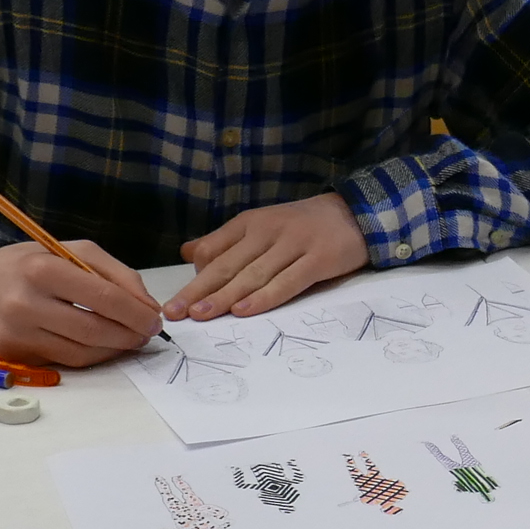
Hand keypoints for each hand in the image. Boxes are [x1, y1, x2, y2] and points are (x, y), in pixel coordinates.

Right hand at [0, 238, 165, 365]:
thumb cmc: (28, 265)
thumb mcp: (68, 251)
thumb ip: (113, 272)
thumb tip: (147, 305)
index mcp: (43, 269)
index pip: (103, 297)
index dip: (136, 312)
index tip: (155, 318)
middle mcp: (27, 303)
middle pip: (94, 329)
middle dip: (130, 334)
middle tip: (147, 333)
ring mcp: (18, 333)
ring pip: (82, 352)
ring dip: (114, 349)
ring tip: (129, 340)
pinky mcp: (15, 354)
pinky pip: (65, 361)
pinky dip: (92, 356)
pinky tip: (103, 347)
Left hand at [170, 192, 366, 317]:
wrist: (356, 213)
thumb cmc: (302, 226)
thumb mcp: (260, 225)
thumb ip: (225, 241)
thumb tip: (188, 253)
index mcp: (250, 223)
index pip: (213, 252)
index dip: (191, 278)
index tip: (172, 303)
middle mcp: (267, 231)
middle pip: (227, 266)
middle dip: (198, 291)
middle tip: (174, 313)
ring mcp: (293, 245)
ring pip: (252, 275)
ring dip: (224, 297)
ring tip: (200, 315)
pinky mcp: (318, 260)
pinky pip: (287, 282)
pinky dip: (264, 297)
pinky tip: (244, 310)